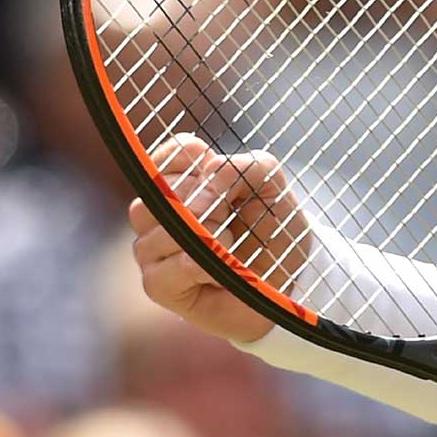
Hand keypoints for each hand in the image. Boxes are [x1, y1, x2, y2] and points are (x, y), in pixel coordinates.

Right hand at [127, 134, 312, 345]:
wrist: (285, 281)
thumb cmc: (271, 229)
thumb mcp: (268, 183)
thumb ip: (239, 167)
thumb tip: (205, 179)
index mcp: (180, 178)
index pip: (172, 152)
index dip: (198, 161)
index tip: (223, 177)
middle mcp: (157, 210)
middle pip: (160, 190)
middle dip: (206, 200)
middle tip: (231, 215)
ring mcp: (151, 247)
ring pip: (161, 228)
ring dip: (206, 234)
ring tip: (230, 244)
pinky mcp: (157, 284)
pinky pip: (168, 268)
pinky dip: (200, 266)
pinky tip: (219, 269)